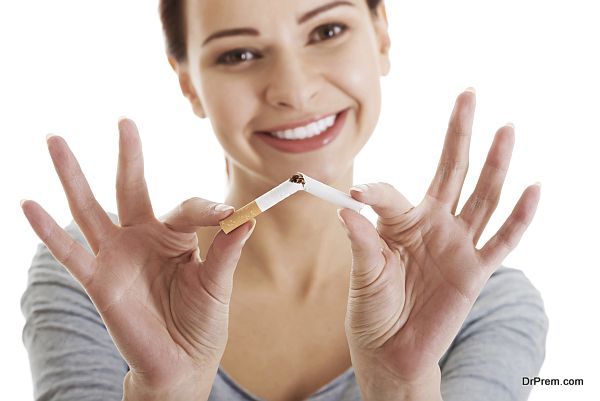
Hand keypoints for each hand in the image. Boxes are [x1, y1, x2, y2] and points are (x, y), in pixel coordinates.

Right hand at [21, 118, 255, 397]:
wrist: (181, 363)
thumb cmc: (202, 322)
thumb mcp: (217, 284)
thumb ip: (226, 252)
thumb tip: (246, 217)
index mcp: (176, 237)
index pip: (189, 208)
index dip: (210, 210)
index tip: (231, 215)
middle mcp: (143, 239)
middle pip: (132, 188)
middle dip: (128, 156)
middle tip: (125, 121)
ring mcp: (118, 257)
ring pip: (90, 209)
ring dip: (73, 176)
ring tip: (54, 141)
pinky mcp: (99, 281)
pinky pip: (70, 253)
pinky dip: (47, 230)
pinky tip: (29, 204)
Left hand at [338, 89, 540, 390]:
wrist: (391, 349)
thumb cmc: (372, 308)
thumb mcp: (363, 273)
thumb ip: (361, 240)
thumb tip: (348, 206)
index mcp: (400, 222)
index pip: (393, 193)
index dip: (377, 191)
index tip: (359, 193)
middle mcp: (433, 225)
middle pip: (451, 170)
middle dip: (459, 133)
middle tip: (468, 93)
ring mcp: (457, 245)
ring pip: (482, 195)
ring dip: (496, 162)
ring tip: (506, 127)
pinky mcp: (475, 270)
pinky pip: (503, 240)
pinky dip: (520, 217)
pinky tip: (533, 188)